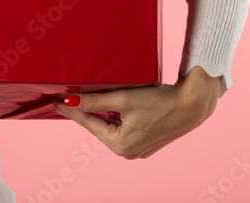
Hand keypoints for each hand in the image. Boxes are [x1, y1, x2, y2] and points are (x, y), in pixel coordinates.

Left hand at [52, 66, 223, 158]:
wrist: (193, 104)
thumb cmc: (160, 101)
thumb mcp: (123, 99)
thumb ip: (95, 101)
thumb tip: (69, 101)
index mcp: (121, 145)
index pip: (89, 123)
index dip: (72, 110)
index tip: (56, 102)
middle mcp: (129, 152)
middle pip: (100, 126)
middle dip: (88, 112)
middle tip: (69, 97)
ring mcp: (139, 149)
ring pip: (112, 127)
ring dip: (103, 114)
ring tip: (89, 99)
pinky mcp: (148, 142)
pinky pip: (125, 129)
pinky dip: (118, 117)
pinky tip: (113, 106)